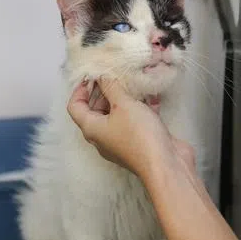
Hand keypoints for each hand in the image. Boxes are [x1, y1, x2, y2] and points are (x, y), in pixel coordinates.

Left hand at [66, 76, 191, 180]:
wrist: (166, 165)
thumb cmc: (139, 135)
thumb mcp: (123, 104)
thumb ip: (111, 86)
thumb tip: (101, 75)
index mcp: (92, 128)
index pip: (75, 107)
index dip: (80, 89)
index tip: (92, 75)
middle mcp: (102, 137)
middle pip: (95, 110)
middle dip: (103, 91)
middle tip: (114, 74)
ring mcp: (120, 141)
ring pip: (116, 115)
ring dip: (123, 98)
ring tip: (133, 82)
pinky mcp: (138, 141)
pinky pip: (134, 121)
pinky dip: (140, 109)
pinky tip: (152, 97)